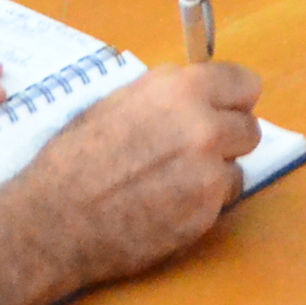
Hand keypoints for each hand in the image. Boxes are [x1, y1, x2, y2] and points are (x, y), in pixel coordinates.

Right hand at [9, 62, 265, 288]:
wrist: (55, 219)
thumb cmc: (76, 157)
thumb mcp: (119, 102)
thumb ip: (168, 95)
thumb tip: (198, 95)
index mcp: (180, 89)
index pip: (245, 84)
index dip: (232, 99)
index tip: (224, 108)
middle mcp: (203, 127)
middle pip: (250, 128)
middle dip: (226, 138)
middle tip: (192, 151)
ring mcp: (209, 173)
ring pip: (237, 167)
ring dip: (215, 173)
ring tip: (171, 181)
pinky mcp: (206, 213)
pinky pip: (221, 201)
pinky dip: (201, 204)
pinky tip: (165, 205)